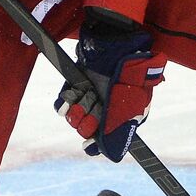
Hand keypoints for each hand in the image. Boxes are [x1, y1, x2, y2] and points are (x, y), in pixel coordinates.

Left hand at [55, 11, 165, 162]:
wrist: (116, 40)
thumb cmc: (129, 70)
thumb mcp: (131, 102)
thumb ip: (120, 128)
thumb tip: (112, 155)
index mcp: (124, 114)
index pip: (107, 139)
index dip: (96, 143)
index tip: (89, 143)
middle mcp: (107, 108)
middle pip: (88, 129)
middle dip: (87, 122)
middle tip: (93, 109)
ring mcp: (91, 95)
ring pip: (74, 117)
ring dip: (76, 110)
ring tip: (85, 96)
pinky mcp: (78, 85)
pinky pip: (64, 102)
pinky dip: (64, 102)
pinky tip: (69, 98)